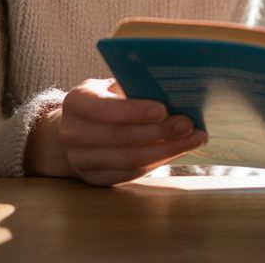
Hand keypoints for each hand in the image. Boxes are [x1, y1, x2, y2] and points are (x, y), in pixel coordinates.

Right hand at [25, 78, 206, 185]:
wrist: (77, 129)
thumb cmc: (105, 101)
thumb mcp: (110, 87)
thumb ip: (134, 87)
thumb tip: (174, 90)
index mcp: (77, 103)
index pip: (105, 109)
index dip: (135, 111)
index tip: (164, 110)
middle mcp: (72, 133)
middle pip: (120, 138)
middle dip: (159, 133)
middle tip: (188, 125)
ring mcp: (80, 160)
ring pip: (128, 160)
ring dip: (165, 151)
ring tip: (192, 140)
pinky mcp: (94, 178)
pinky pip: (130, 174)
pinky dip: (157, 163)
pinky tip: (177, 151)